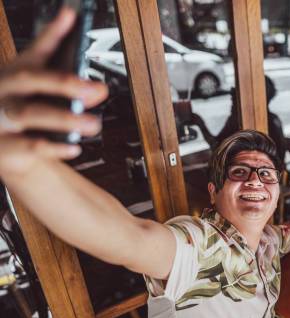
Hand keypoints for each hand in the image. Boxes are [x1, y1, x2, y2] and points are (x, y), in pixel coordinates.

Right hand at [0, 7, 107, 176]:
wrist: (3, 148)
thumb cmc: (27, 111)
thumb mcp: (46, 96)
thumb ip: (74, 88)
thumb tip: (99, 89)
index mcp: (19, 71)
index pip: (37, 48)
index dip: (53, 32)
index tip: (71, 15)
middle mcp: (6, 89)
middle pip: (30, 78)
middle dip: (64, 82)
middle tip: (96, 89)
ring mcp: (0, 115)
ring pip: (30, 113)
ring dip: (65, 118)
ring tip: (92, 124)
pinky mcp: (2, 144)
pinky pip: (29, 145)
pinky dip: (54, 147)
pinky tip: (74, 147)